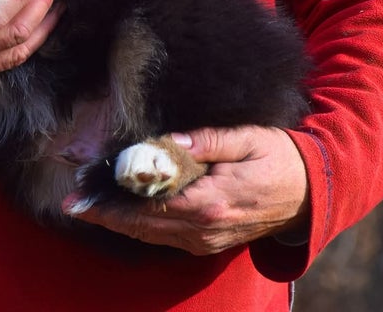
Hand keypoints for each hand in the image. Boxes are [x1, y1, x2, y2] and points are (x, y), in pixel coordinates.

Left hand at [65, 126, 308, 255]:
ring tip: (87, 205)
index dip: (110, 203)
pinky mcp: (208, 243)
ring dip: (117, 221)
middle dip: (104, 214)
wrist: (311, 193)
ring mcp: (206, 241)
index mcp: (210, 202)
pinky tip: (121, 212)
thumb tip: (165, 141)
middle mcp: (203, 230)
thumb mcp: (246, 138)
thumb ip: (205, 140)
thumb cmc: (279, 157)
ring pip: (149, 235)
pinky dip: (139, 225)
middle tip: (72, 202)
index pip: (147, 206)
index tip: (80, 195)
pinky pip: (164, 237)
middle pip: (141, 226)